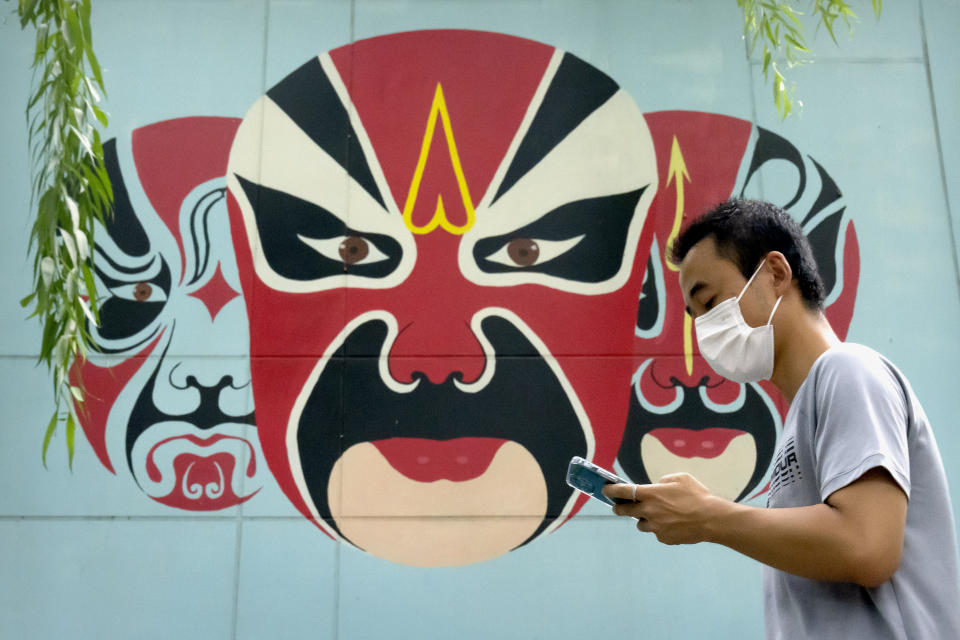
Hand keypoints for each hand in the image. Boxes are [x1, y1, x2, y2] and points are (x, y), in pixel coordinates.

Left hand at [602, 473, 723, 544]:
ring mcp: (655, 527)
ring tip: (655, 515)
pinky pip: (657, 533)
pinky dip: (661, 528)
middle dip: (619, 508)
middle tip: (619, 506)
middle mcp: (649, 511)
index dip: (611, 490)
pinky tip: (673, 524)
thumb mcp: (680, 478)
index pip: (623, 491)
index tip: (605, 490)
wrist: (711, 519)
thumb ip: (664, 481)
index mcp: (650, 494)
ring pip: (641, 524)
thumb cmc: (697, 495)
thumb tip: (657, 486)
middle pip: (624, 511)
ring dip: (643, 519)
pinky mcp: (664, 538)